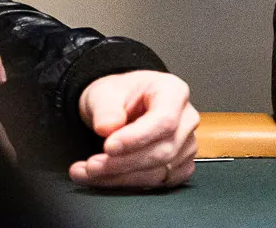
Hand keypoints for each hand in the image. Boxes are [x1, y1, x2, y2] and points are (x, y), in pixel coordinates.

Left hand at [71, 70, 199, 187]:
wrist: (119, 107)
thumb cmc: (118, 96)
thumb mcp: (104, 93)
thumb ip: (105, 109)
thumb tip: (108, 127)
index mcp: (174, 92)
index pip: (165, 120)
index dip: (137, 138)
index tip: (109, 147)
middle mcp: (186, 118)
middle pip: (163, 151)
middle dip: (123, 163)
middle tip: (92, 165)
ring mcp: (186, 144)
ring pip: (159, 171)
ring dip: (120, 177)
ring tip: (89, 171)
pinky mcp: (180, 165)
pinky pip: (158, 183)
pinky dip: (128, 184)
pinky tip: (106, 177)